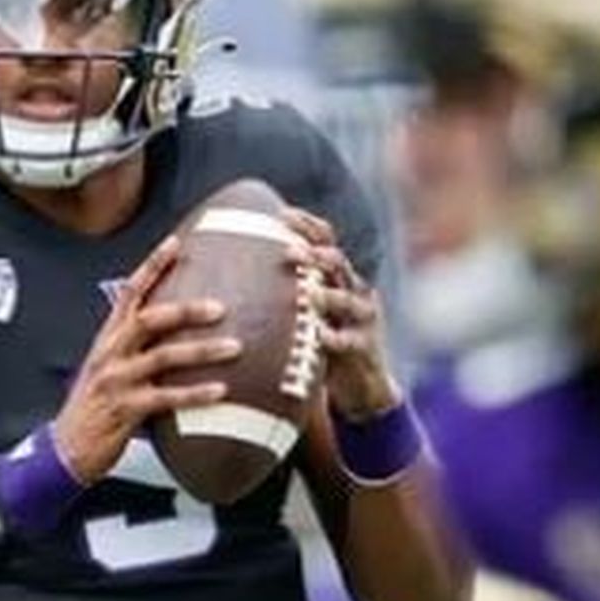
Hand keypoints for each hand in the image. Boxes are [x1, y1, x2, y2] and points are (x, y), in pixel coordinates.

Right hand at [51, 236, 241, 481]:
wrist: (65, 450)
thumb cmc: (91, 411)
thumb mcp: (106, 371)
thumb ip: (134, 351)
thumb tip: (173, 338)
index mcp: (106, 340)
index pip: (128, 292)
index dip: (151, 266)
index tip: (176, 243)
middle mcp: (110, 354)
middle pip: (149, 318)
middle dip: (186, 309)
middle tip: (221, 306)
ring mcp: (116, 381)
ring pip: (163, 356)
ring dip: (201, 350)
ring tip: (235, 347)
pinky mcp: (125, 410)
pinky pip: (166, 397)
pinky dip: (195, 394)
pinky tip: (221, 391)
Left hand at [285, 209, 399, 421]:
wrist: (361, 385)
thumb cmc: (324, 344)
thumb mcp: (306, 314)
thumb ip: (283, 292)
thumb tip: (234, 273)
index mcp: (336, 275)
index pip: (325, 239)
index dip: (306, 225)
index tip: (280, 215)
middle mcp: (353, 289)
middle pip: (336, 262)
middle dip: (314, 255)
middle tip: (288, 252)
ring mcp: (362, 317)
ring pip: (347, 298)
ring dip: (327, 295)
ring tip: (308, 295)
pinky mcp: (365, 346)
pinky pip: (350, 340)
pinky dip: (336, 338)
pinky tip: (322, 337)